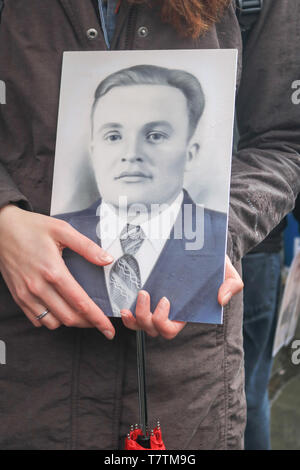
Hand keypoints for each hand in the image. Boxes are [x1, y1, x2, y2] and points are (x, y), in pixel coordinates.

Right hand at [0, 204, 114, 338]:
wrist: (1, 228)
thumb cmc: (30, 227)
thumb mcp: (62, 230)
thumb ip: (87, 246)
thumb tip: (107, 259)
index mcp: (53, 271)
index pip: (80, 303)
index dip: (97, 318)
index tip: (108, 328)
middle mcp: (38, 287)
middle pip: (69, 317)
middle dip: (88, 323)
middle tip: (99, 322)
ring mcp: (26, 294)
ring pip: (52, 322)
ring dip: (69, 322)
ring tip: (80, 315)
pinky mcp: (18, 296)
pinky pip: (36, 319)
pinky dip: (50, 320)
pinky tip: (59, 310)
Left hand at [121, 256, 242, 338]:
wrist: (202, 248)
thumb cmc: (214, 264)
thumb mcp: (228, 272)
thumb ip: (231, 285)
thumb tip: (221, 299)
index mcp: (184, 313)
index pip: (170, 330)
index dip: (164, 322)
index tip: (165, 300)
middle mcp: (168, 313)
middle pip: (152, 329)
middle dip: (146, 317)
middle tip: (145, 294)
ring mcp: (154, 306)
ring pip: (139, 325)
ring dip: (134, 317)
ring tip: (135, 299)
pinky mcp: (145, 296)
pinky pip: (132, 315)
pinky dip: (127, 316)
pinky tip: (124, 305)